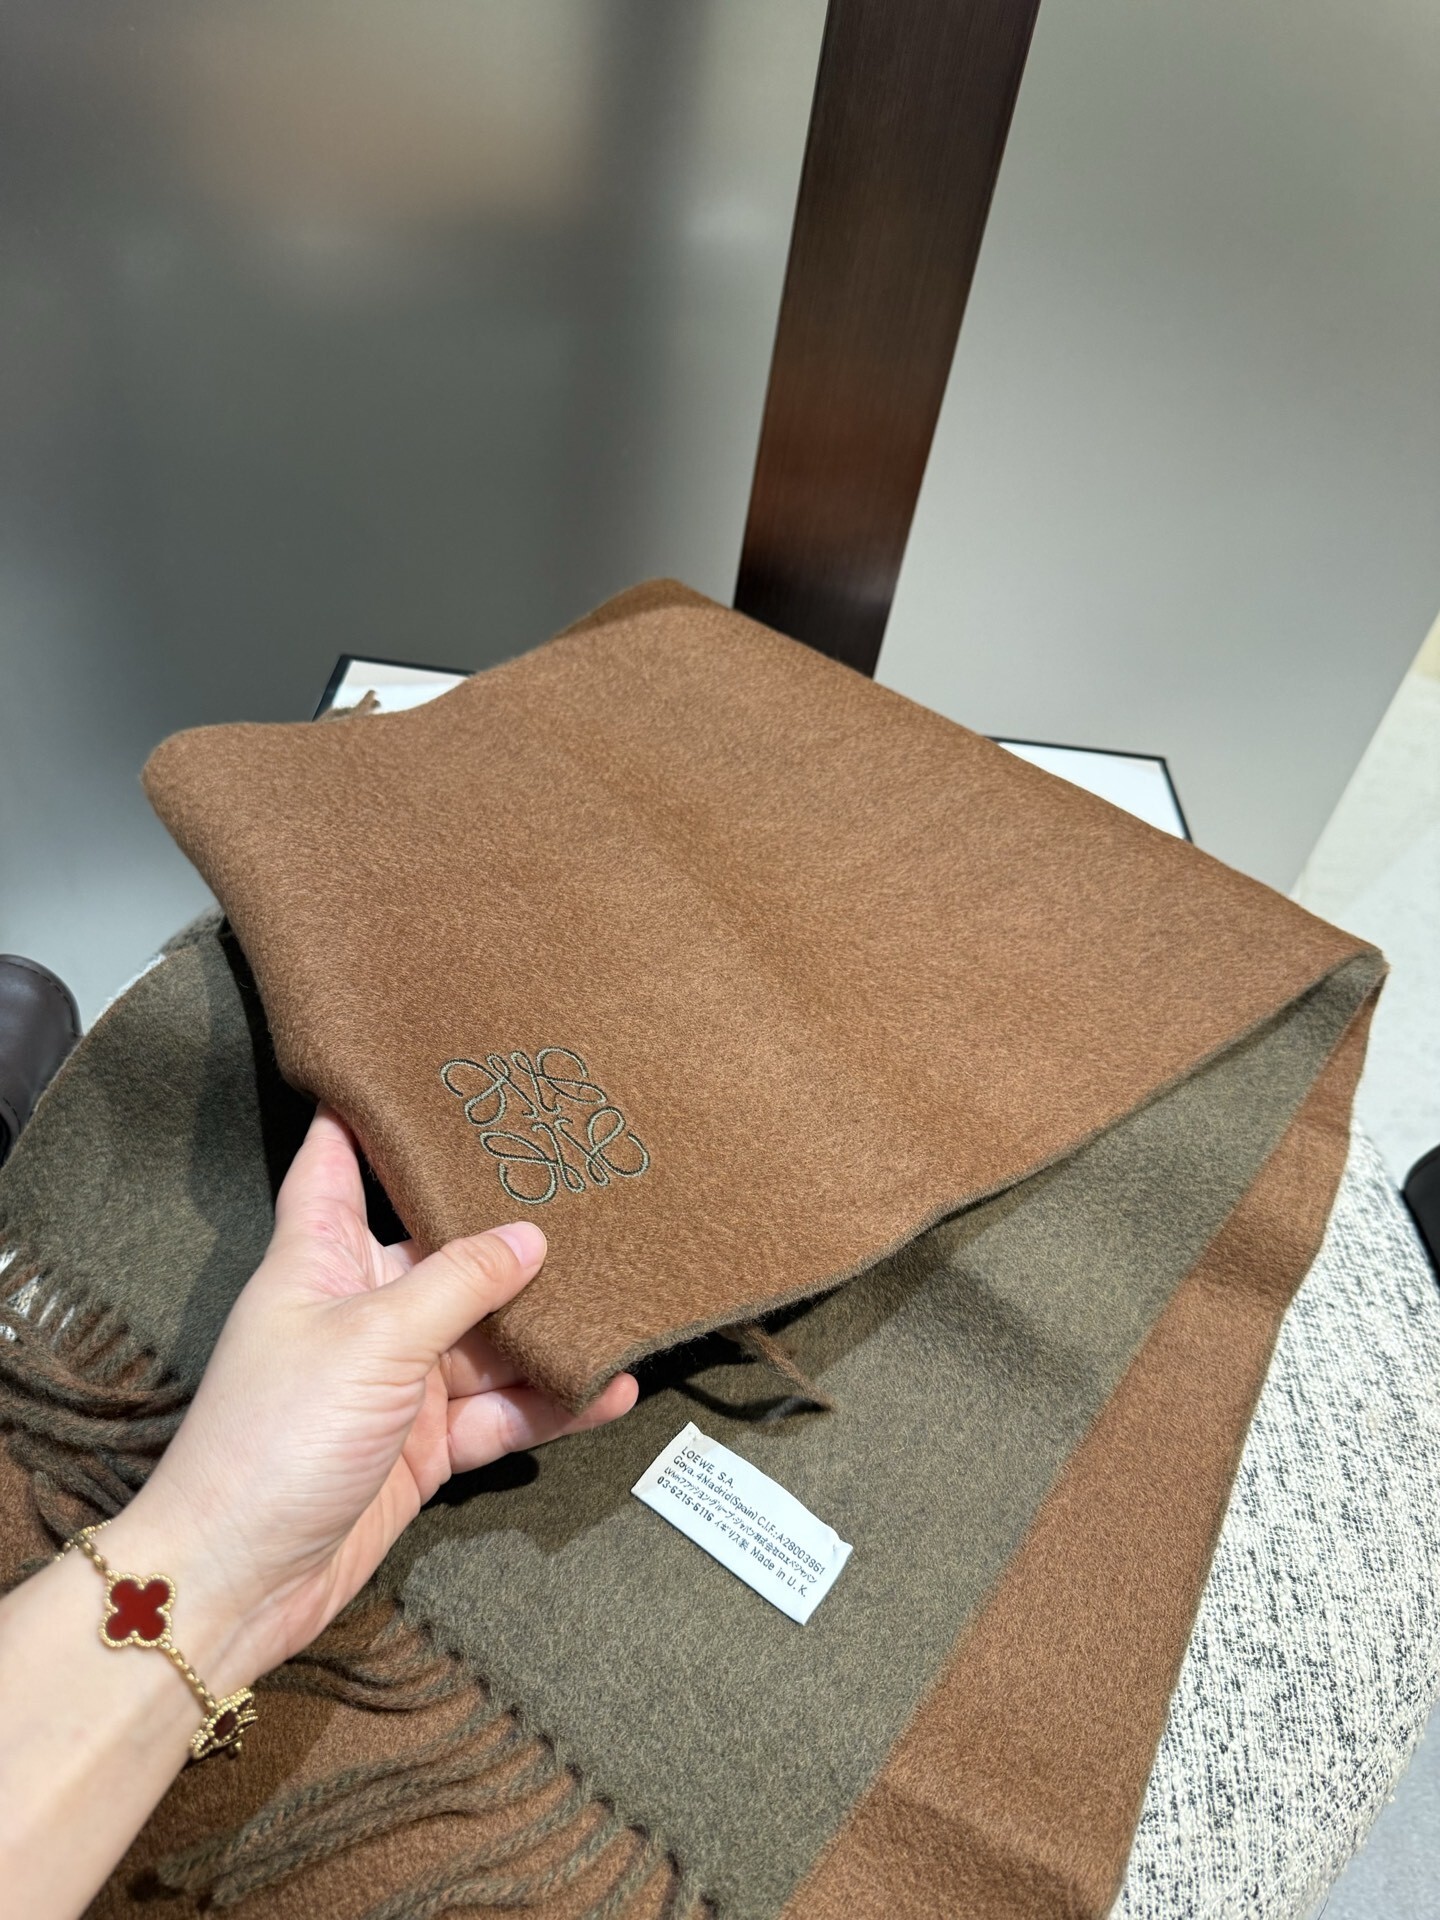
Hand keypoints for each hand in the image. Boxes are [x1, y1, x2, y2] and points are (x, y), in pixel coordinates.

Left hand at [101, 1105, 636, 1693]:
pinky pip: (502, 1412)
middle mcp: (358, 1310)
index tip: (421, 1068)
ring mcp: (394, 1381)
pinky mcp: (422, 1446)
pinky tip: (607, 1387)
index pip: (336, 1162)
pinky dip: (552, 1403)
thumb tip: (531, 1238)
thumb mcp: (374, 1339)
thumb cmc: (272, 1440)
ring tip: (620, 1296)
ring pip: (486, 1337)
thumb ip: (459, 1283)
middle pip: (443, 1252)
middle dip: (506, 1229)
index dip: (370, 1113)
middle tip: (583, 1185)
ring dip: (546, 1327)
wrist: (237, 1581)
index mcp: (318, 1259)